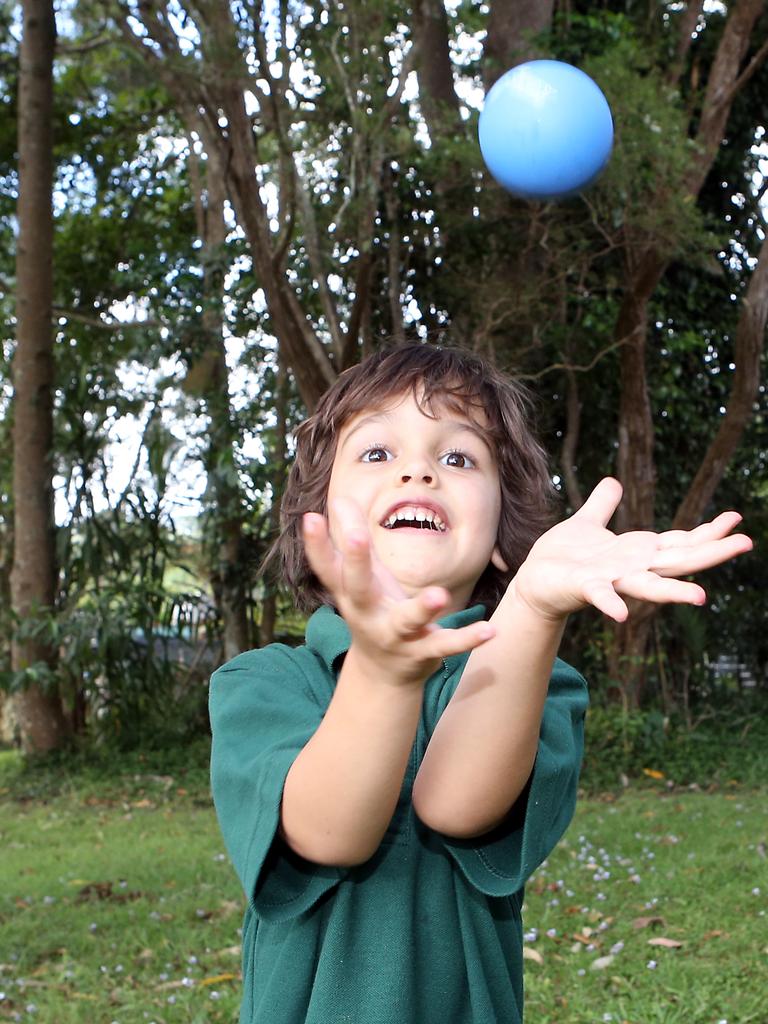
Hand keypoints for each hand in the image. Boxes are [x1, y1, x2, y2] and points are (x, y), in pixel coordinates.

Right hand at [302, 497, 494, 683]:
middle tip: (357, 535)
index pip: (327, 566)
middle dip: (356, 561)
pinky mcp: (423, 651)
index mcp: (350, 593)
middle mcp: (367, 614)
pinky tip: (490, 630)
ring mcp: (395, 635)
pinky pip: (446, 645)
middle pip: (357, 586)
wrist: (382, 675)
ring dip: (422, 608)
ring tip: (439, 594)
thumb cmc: (373, 610)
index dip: (316, 543)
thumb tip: (338, 499)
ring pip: (406, 620)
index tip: (309, 517)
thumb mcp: (360, 577)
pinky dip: (467, 639)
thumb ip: (350, 539)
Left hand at [513, 477, 752, 622]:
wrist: (533, 582)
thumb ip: (602, 505)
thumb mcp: (585, 523)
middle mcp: (630, 569)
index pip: (679, 542)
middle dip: (711, 553)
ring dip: (674, 593)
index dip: (707, 532)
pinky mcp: (584, 588)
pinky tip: (622, 615)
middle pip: (678, 562)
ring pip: (648, 586)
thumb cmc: (562, 557)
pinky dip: (611, 604)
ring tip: (701, 597)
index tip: (736, 519)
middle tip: (746, 543)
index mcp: (634, 552)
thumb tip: (613, 481)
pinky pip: (600, 597)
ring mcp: (611, 581)